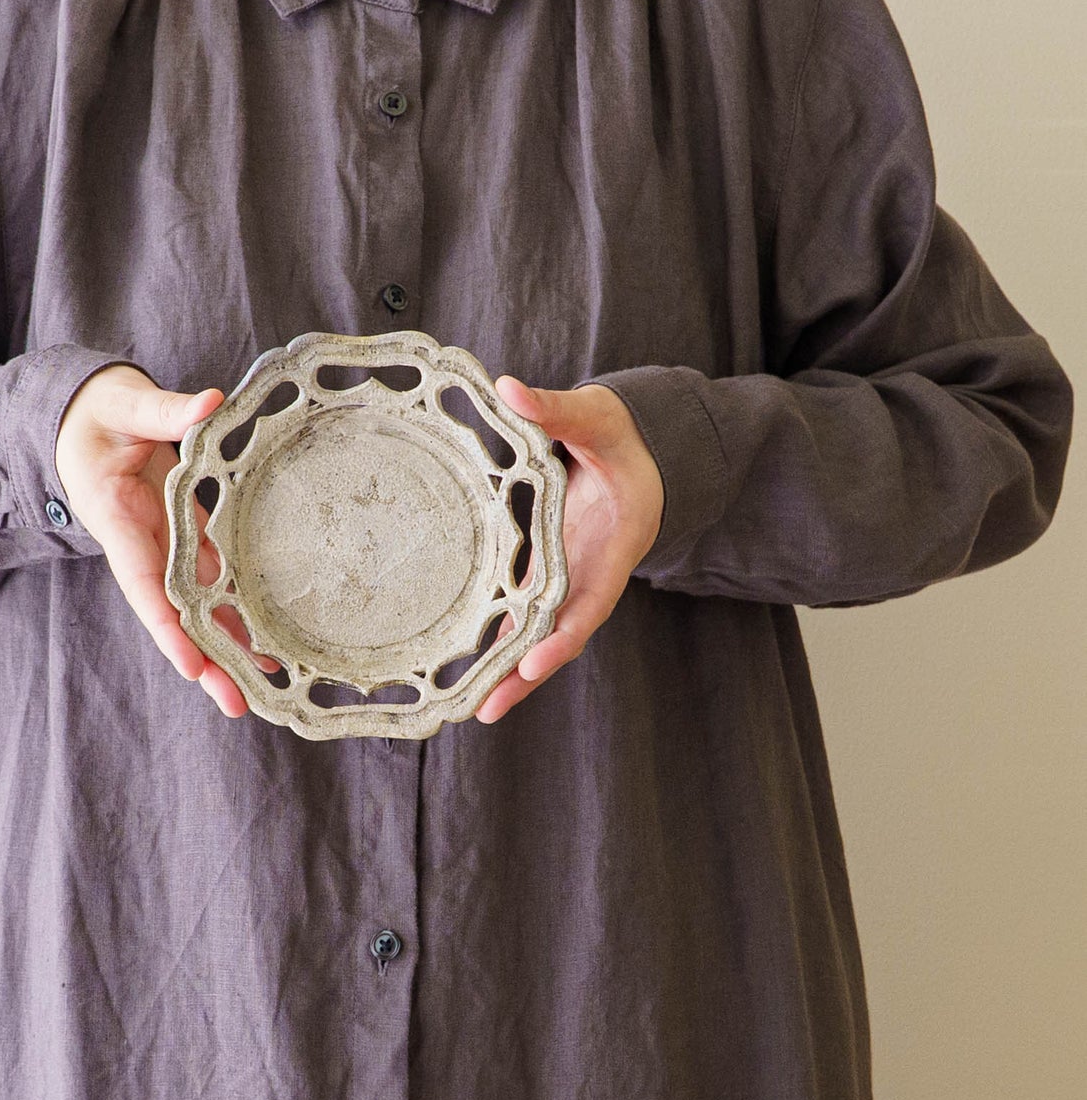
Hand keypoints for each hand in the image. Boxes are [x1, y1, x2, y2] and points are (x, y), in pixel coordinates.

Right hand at [54, 363, 280, 717]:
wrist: (83, 416)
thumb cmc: (98, 410)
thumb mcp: (124, 403)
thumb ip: (164, 410)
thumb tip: (210, 405)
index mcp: (118, 520)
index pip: (143, 584)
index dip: (168, 628)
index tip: (192, 666)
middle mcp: (144, 545)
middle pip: (174, 615)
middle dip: (206, 660)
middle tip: (239, 705)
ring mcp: (167, 546)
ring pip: (197, 607)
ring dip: (227, 648)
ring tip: (264, 687)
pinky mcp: (187, 537)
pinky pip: (213, 584)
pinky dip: (236, 614)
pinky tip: (267, 644)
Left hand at [473, 376, 663, 723]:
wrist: (633, 451)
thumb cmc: (619, 437)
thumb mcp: (595, 418)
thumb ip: (556, 409)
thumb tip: (509, 388)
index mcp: (610, 547)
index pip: (588, 602)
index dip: (561, 635)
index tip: (532, 661)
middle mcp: (587, 575)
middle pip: (557, 637)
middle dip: (525, 676)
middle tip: (484, 710)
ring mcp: (566, 581)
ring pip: (537, 635)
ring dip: (508, 672)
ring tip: (471, 709)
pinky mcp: (544, 578)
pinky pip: (522, 617)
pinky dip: (500, 644)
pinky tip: (467, 671)